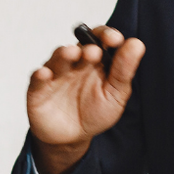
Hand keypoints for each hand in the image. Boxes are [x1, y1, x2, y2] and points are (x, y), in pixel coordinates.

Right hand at [27, 25, 144, 173]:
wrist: (71, 138)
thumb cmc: (95, 112)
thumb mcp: (115, 94)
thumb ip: (124, 70)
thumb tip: (137, 44)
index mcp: (95, 61)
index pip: (100, 39)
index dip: (106, 35)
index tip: (114, 39)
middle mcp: (74, 63)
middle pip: (79, 46)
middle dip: (86, 46)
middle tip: (94, 52)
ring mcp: (56, 74)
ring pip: (57, 58)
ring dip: (64, 54)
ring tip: (72, 53)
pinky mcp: (38, 89)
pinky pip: (37, 78)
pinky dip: (40, 75)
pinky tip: (45, 74)